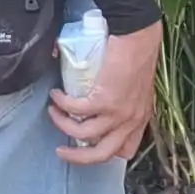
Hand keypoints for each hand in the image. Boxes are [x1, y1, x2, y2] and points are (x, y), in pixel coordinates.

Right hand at [49, 20, 163, 164]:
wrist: (138, 35)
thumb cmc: (138, 53)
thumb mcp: (138, 87)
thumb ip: (125, 100)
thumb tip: (99, 104)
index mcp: (140, 118)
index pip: (125, 149)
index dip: (105, 151)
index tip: (89, 145)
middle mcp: (131, 120)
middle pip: (102, 155)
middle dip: (77, 157)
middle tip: (62, 151)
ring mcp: (119, 113)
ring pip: (83, 135)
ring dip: (63, 125)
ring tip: (54, 112)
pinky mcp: (105, 100)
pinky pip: (76, 110)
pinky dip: (62, 104)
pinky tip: (57, 95)